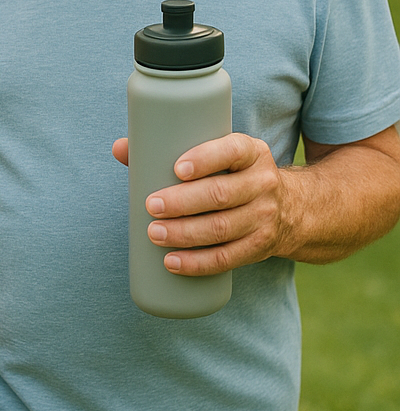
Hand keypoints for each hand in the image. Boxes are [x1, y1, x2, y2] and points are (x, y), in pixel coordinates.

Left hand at [112, 133, 289, 274]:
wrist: (290, 207)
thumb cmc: (232, 174)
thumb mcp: (217, 154)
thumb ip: (168, 149)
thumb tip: (119, 148)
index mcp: (251, 152)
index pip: (231, 151)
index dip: (205, 160)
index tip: (176, 170)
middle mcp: (262, 182)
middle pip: (221, 194)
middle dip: (183, 203)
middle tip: (151, 206)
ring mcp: (264, 216)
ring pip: (222, 228)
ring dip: (185, 234)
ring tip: (154, 233)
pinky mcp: (260, 246)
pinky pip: (228, 258)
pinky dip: (198, 263)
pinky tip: (172, 262)